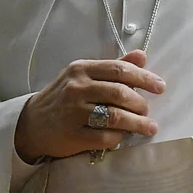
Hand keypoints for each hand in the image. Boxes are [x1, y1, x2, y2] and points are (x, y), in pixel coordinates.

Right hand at [14, 50, 164, 162]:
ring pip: (115, 116)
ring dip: (137, 123)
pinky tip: (124, 137)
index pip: (119, 70)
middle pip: (120, 93)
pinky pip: (105, 137)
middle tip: (148, 111)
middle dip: (141, 103)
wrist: (32, 124)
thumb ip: (113, 67)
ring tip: (148, 127)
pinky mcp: (73, 135)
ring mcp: (73, 112)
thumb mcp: (83, 76)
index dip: (144, 78)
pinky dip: (120, 137)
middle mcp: (76, 88)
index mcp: (81, 69)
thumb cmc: (63, 98)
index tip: (160, 87)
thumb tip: (142, 56)